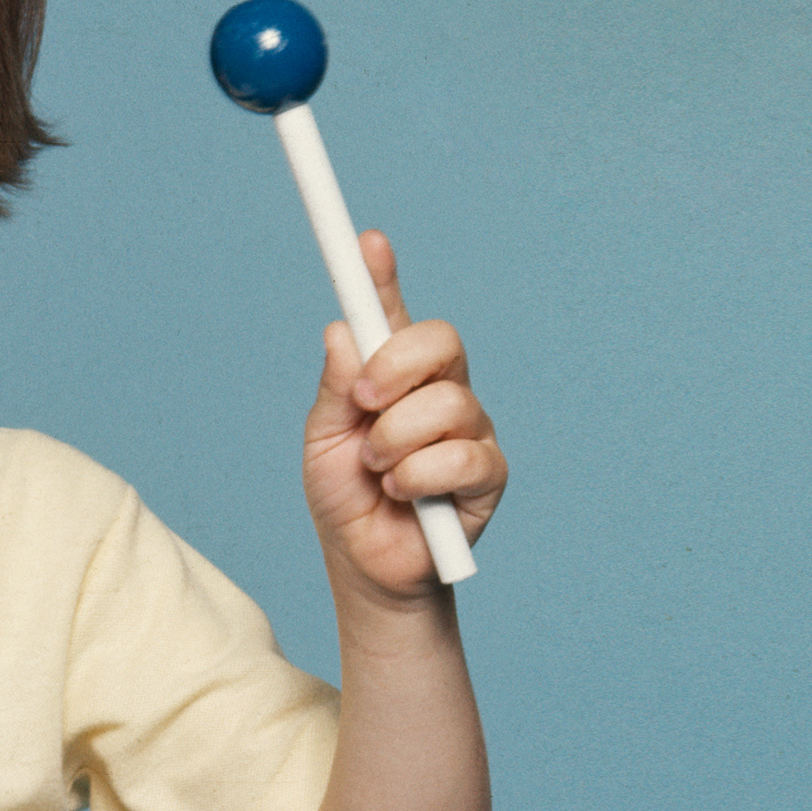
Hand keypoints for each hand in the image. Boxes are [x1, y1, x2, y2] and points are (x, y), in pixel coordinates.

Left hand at [301, 232, 504, 598]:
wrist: (365, 567)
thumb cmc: (345, 499)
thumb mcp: (323, 440)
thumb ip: (335, 388)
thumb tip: (341, 331)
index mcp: (393, 375)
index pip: (391, 314)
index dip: (381, 276)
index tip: (365, 243)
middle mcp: (439, 390)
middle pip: (439, 339)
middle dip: (395, 367)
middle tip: (363, 404)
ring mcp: (469, 428)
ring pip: (447, 403)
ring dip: (396, 441)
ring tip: (378, 471)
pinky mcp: (488, 473)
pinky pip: (462, 457)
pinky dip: (419, 477)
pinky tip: (403, 494)